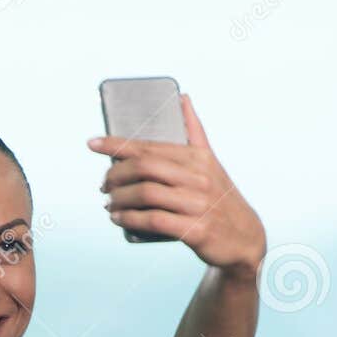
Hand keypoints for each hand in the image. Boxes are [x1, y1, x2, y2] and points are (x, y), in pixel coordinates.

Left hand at [87, 95, 265, 276]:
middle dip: (115, 175)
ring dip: (119, 199)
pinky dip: (130, 218)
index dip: (117, 144)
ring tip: (108, 204)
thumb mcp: (211, 162)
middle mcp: (198, 177)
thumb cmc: (219, 198)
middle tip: (103, 185)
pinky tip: (118, 218)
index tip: (92, 143)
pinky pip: (154, 220)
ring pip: (147, 193)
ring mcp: (197, 204)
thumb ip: (195, 132)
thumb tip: (182, 98)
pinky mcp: (196, 230)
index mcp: (198, 158)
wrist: (244, 238)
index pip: (149, 146)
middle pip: (145, 167)